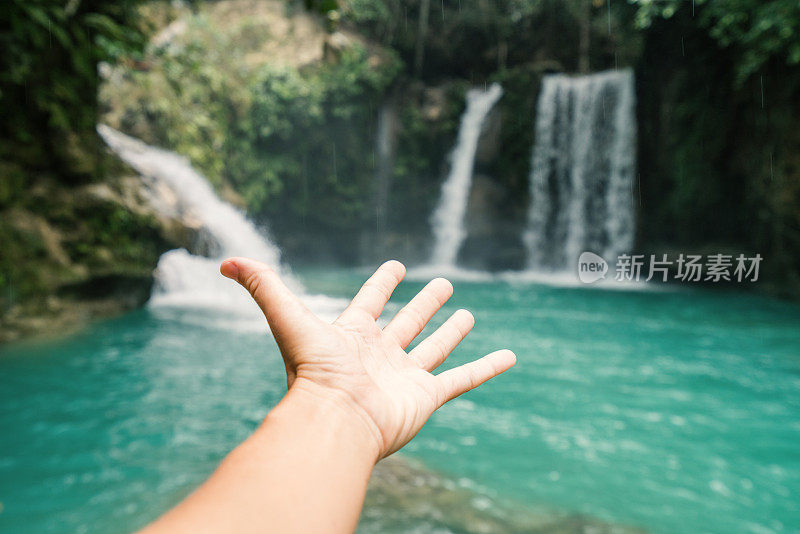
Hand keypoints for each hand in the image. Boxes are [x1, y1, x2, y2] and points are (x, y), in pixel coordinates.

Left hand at [220, 257, 515, 459]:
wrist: (334, 421)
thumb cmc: (311, 372)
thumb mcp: (287, 317)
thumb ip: (261, 285)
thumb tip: (224, 260)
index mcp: (352, 334)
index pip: (370, 301)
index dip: (382, 283)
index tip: (396, 265)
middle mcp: (380, 354)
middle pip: (407, 323)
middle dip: (423, 303)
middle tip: (442, 284)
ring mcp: (405, 375)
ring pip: (434, 347)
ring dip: (450, 330)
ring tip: (466, 312)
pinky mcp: (427, 396)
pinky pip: (464, 379)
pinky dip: (486, 367)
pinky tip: (509, 355)